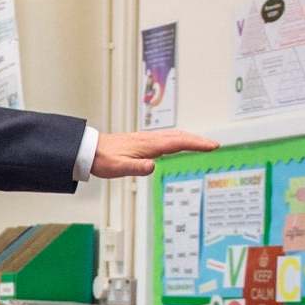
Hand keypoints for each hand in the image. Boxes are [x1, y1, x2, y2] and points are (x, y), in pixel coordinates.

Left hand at [91, 129, 217, 177]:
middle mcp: (150, 139)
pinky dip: (178, 139)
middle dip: (198, 140)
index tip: (211, 145)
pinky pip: (166, 138)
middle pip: (179, 137)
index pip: (178, 143)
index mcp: (148, 145)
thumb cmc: (103, 159)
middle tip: (214, 145)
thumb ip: (136, 168)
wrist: (90, 150)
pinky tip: (178, 144)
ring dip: (189, 138)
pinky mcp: (142, 141)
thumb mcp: (119, 168)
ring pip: (173, 136)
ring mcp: (146, 139)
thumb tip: (152, 166)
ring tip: (202, 143)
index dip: (196, 144)